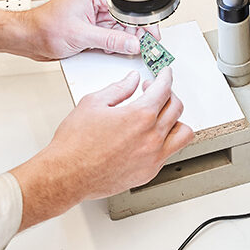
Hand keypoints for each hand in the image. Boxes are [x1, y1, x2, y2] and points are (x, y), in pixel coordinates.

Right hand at [12, 67, 193, 227]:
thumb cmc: (74, 144)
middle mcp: (152, 137)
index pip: (164, 89)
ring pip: (182, 133)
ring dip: (175, 120)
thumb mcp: (93, 103)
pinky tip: (152, 136)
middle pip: (176, 107)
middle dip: (168, 94)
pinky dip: (165, 141)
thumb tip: (131, 80)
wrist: (67, 175)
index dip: (165, 77)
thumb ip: (118, 89)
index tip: (164, 74)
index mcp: (140, 116)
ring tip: (161, 116)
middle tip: (154, 91)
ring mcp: (153, 157)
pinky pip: (169, 152)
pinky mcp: (148, 172)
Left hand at [24, 0, 158, 59]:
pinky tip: (105, 47)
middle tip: (140, 48)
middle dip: (131, 34)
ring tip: (114, 48)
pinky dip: (112, 43)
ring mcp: (95, 12)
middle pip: (127, 18)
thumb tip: (132, 44)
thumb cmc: (45, 28)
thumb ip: (110, 40)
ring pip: (121, 28)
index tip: (151, 36)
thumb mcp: (81, 35)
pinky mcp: (92, 24)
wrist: (29, 38)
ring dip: (120, 41)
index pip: (128, 6)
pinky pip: (111, 34)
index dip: (141, 22)